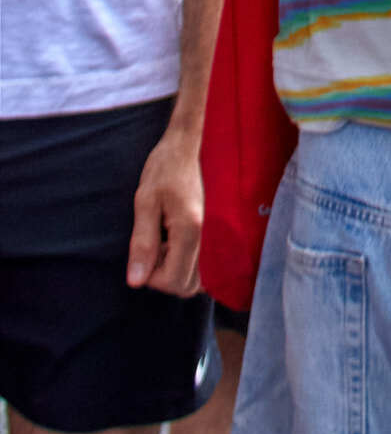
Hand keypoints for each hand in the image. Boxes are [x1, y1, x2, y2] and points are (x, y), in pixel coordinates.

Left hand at [128, 118, 203, 295]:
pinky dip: (181, 261)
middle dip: (163, 277)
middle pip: (185, 287)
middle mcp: (206, 238)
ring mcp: (211, 237)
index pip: (173, 282)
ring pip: (194, 279)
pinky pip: (198, 265)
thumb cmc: (163, 169)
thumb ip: (143, 243)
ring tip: (162, 240)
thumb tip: (136, 282)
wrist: (186, 147)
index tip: (142, 251)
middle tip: (152, 246)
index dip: (151, 277)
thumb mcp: (144, 202)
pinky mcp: (210, 233)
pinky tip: (171, 238)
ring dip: (172, 270)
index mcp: (190, 231)